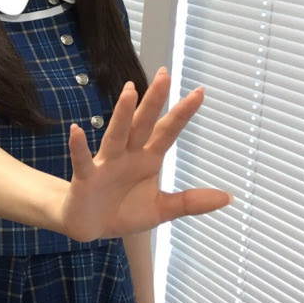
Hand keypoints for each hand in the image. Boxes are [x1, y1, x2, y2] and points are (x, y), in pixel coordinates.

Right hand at [59, 68, 230, 241]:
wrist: (90, 227)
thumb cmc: (124, 211)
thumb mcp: (161, 209)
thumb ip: (190, 202)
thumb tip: (227, 197)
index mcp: (148, 159)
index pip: (168, 132)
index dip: (182, 113)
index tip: (200, 91)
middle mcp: (128, 155)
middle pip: (143, 124)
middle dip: (154, 100)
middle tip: (164, 74)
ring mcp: (106, 164)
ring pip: (116, 134)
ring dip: (123, 114)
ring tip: (130, 91)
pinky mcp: (86, 177)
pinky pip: (83, 160)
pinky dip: (79, 146)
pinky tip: (76, 130)